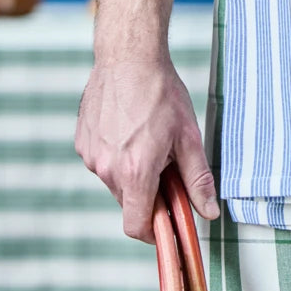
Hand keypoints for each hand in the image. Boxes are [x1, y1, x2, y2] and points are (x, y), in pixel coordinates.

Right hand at [76, 58, 219, 242]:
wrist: (128, 58)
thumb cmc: (161, 93)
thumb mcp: (189, 137)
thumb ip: (197, 180)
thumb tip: (208, 213)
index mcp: (136, 172)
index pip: (137, 226)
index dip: (154, 233)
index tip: (169, 224)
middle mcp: (107, 169)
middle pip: (130, 203)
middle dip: (151, 194)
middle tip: (170, 165)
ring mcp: (91, 156)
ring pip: (116, 182)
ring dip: (134, 173)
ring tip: (150, 139)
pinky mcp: (82, 142)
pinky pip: (103, 162)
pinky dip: (119, 156)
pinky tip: (132, 129)